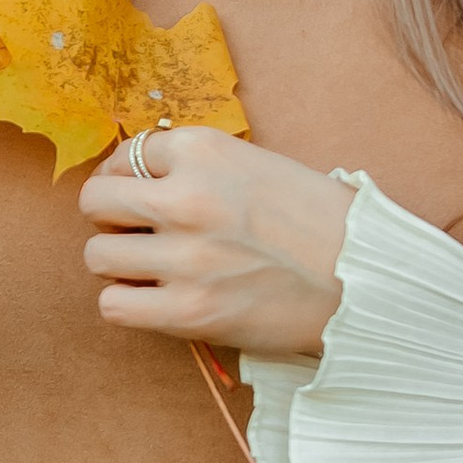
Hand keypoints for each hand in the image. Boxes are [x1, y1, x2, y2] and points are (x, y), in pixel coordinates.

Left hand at [79, 124, 354, 357]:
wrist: (367, 279)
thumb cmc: (320, 222)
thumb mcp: (258, 165)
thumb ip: (199, 167)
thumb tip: (135, 178)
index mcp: (205, 150)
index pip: (127, 154)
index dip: (127, 177)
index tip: (140, 194)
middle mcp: (188, 196)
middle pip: (96, 201)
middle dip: (111, 218)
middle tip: (139, 233)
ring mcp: (185, 257)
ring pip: (97, 255)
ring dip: (118, 263)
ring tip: (153, 269)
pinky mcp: (189, 311)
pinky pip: (114, 305)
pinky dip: (128, 304)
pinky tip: (157, 300)